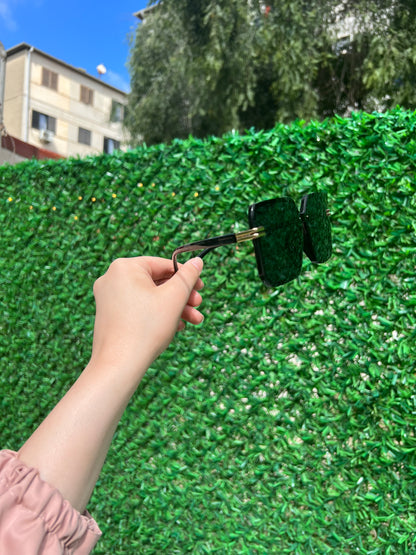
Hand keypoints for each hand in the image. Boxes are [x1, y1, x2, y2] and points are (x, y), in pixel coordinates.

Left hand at [90, 256, 203, 374]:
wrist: (119, 365)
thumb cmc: (146, 328)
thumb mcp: (174, 298)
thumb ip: (188, 276)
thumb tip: (197, 261)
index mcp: (125, 267)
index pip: (163, 264)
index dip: (186, 276)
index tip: (201, 287)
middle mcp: (112, 278)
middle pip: (156, 282)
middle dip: (181, 296)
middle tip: (198, 306)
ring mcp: (108, 298)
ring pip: (149, 297)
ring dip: (173, 308)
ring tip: (193, 321)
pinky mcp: (109, 315)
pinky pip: (138, 308)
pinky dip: (157, 315)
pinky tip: (175, 328)